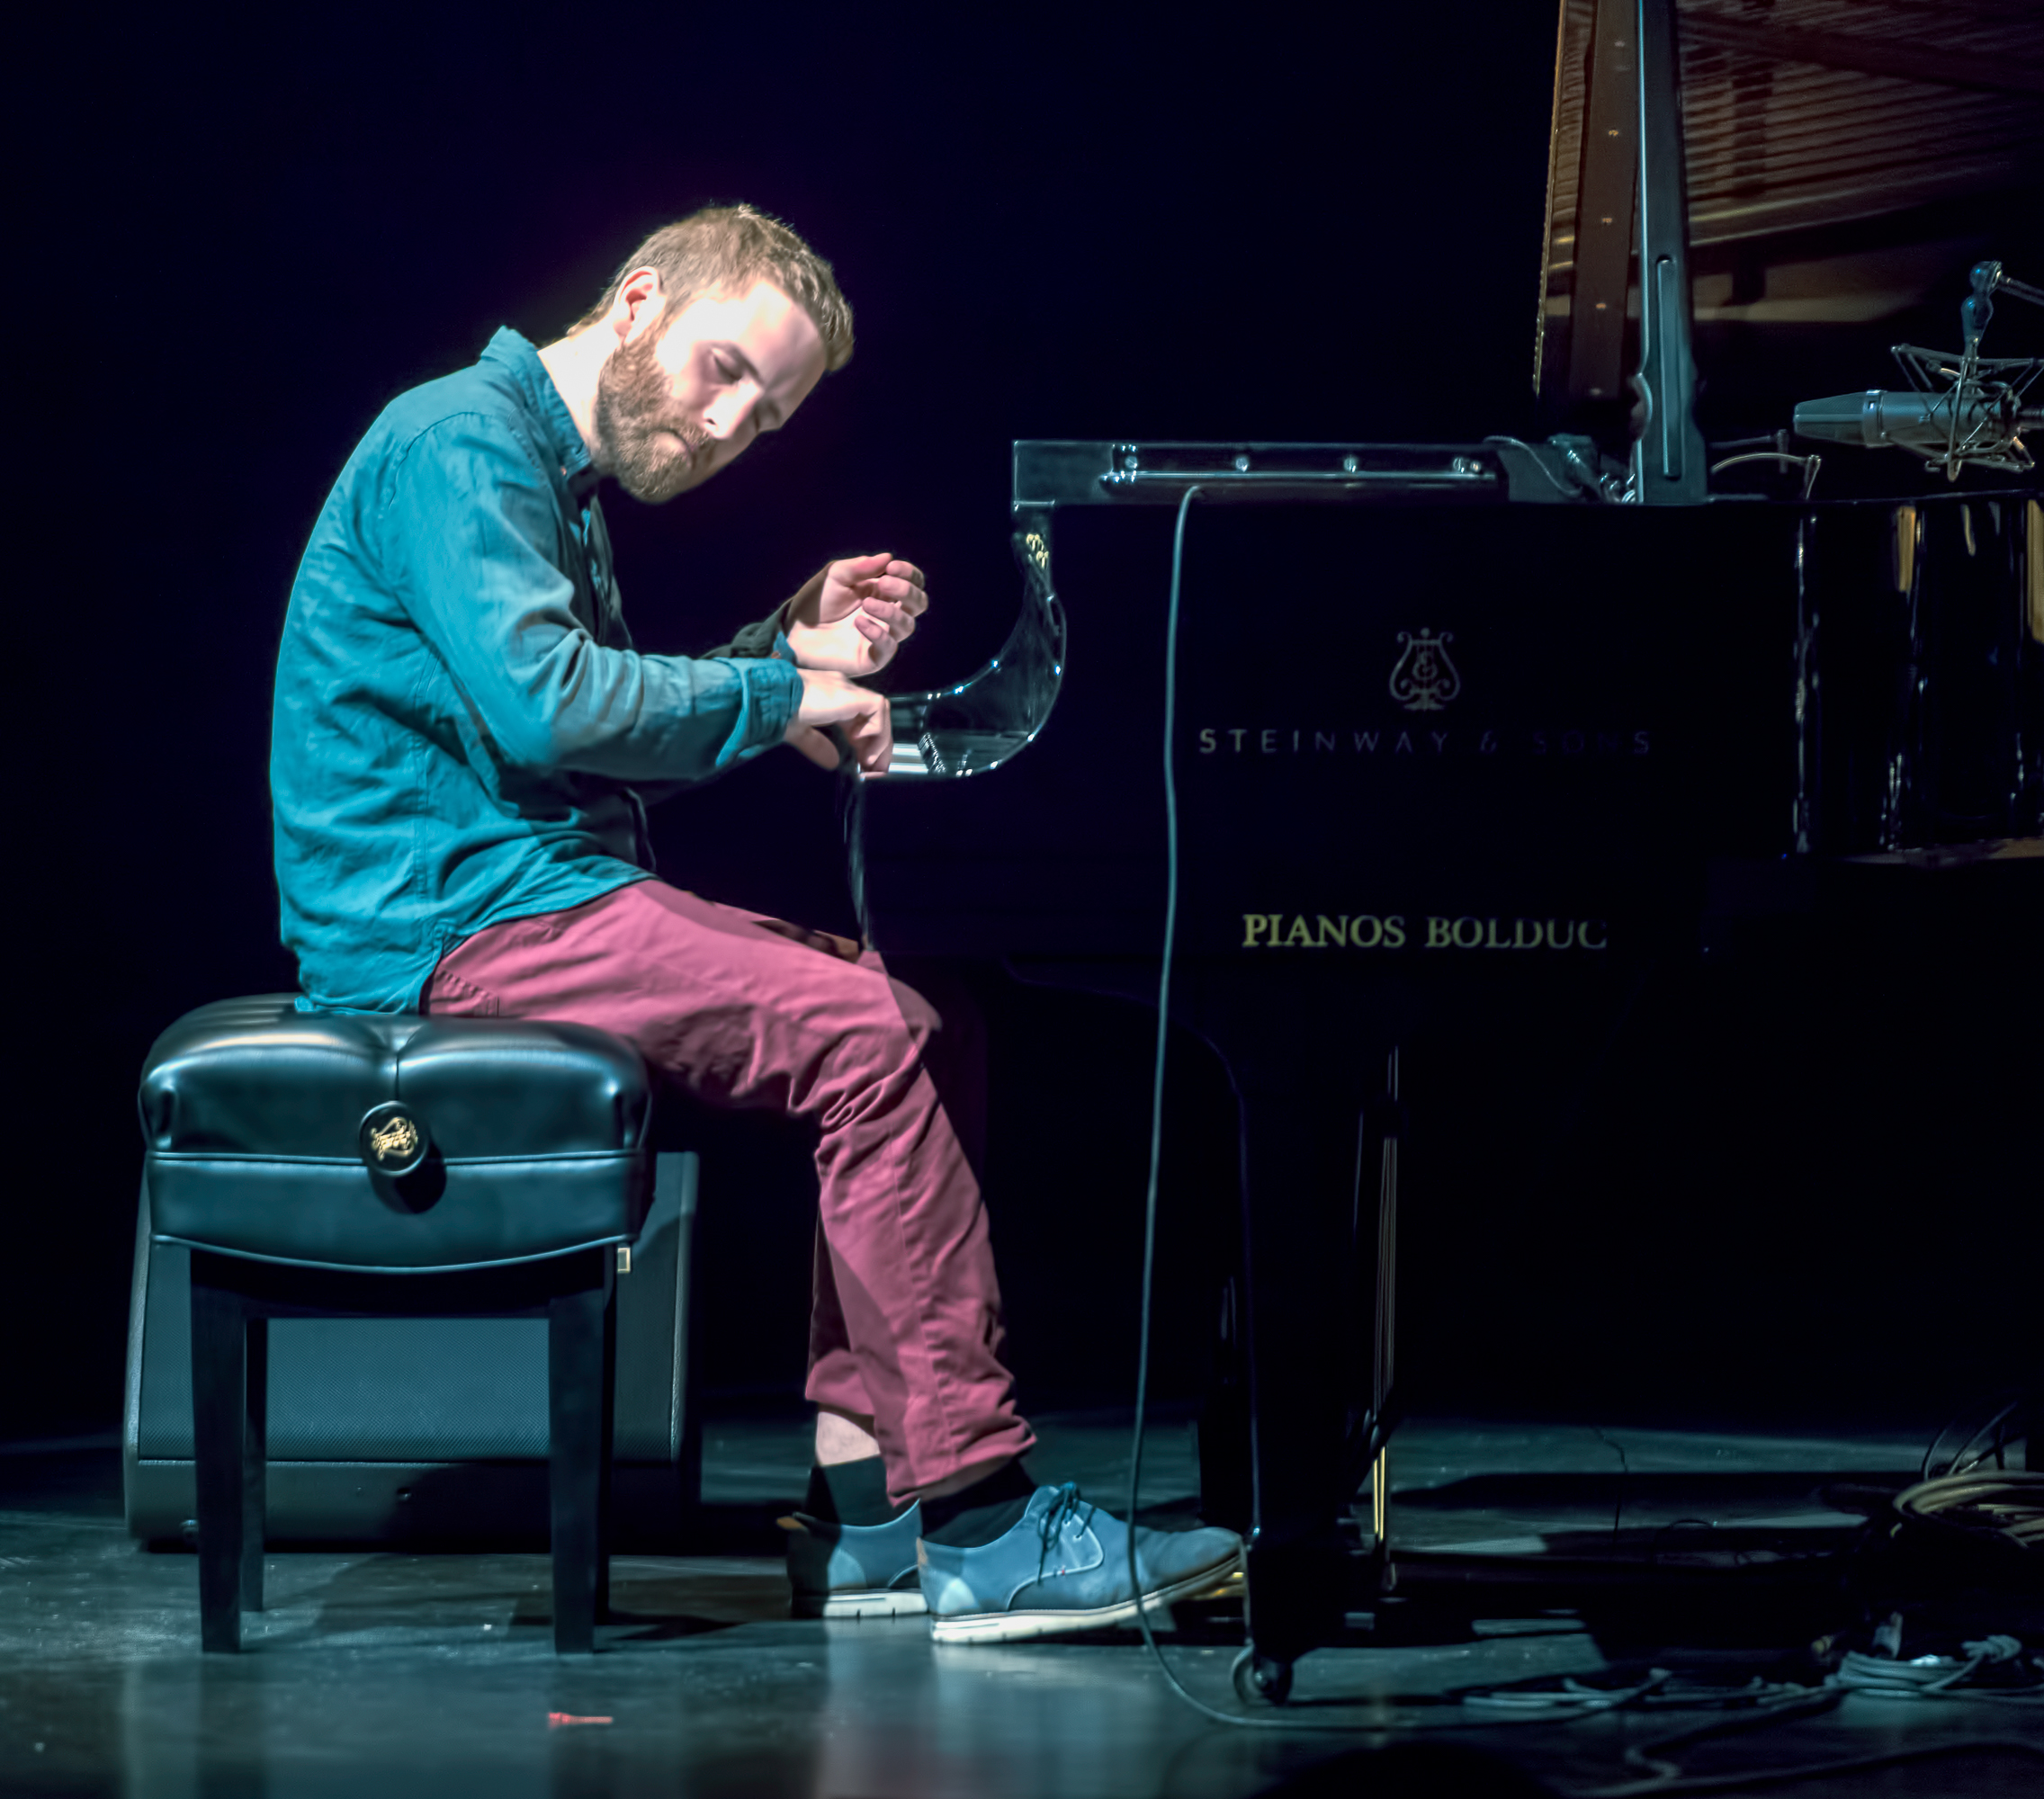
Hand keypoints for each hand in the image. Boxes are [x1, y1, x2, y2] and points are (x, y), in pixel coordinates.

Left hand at [783, 553, 927, 675]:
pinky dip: (877, 633)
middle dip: (906, 591)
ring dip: (891, 612)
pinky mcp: (873, 658)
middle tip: (884, 583)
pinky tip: (859, 622)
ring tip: (867, 604)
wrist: (793, 631)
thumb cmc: (815, 602)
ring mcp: (882, 636)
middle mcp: (887, 614)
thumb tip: (888, 558)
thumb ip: (860, 567)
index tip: (891, 567)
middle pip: (918, 603)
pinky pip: (888, 647)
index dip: (909, 574)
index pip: (912, 582)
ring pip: (907, 625)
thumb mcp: (835, 576)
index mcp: (882, 592)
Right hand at [784, 667, 892, 776]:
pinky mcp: (852, 694)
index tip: (863, 763)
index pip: (858, 719)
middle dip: (877, 744)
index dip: (865, 741)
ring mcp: (848, 689)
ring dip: (879, 740)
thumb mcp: (799, 733)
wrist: (770, 699)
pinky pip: (878, 709)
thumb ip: (817, 745)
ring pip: (879, 712)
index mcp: (830, 697)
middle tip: (875, 769)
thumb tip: (832, 761)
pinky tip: (861, 745)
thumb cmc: (776, 711)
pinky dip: (876, 729)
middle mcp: (842, 689)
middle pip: (872, 716)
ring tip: (869, 762)